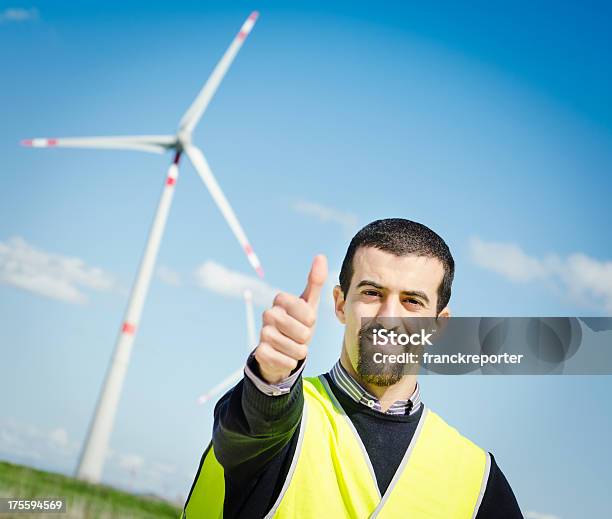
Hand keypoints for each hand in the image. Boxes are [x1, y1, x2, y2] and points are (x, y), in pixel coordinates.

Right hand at [254, 255, 327, 383]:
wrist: (281, 350)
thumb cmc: (298, 324)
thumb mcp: (309, 303)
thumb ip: (315, 281)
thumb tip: (320, 256)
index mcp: (280, 300)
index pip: (309, 314)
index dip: (311, 321)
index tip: (304, 320)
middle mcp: (268, 314)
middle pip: (304, 333)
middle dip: (306, 338)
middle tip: (298, 335)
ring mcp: (263, 333)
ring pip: (297, 349)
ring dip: (299, 352)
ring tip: (292, 346)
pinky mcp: (260, 353)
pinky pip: (286, 361)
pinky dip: (290, 362)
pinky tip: (284, 357)